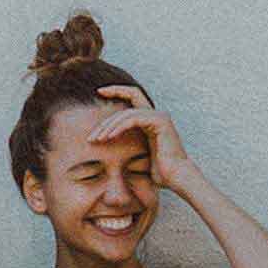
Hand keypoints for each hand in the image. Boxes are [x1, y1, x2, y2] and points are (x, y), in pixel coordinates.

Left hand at [89, 85, 205, 193]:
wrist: (176, 177)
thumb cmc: (159, 171)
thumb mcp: (138, 155)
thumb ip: (127, 144)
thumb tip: (107, 146)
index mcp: (151, 120)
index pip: (133, 96)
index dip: (117, 90)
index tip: (99, 91)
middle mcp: (156, 115)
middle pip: (126, 106)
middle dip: (106, 120)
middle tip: (91, 135)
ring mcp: (159, 116)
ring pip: (127, 114)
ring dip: (109, 127)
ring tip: (96, 140)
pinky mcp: (160, 121)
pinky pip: (133, 119)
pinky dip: (119, 128)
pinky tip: (108, 137)